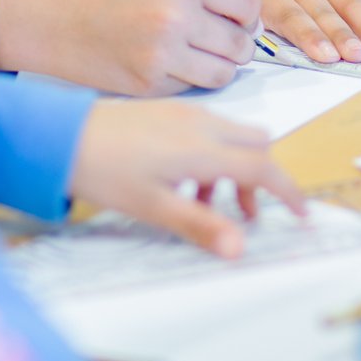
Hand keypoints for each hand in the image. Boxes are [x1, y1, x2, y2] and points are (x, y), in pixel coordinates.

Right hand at [0, 0, 260, 96]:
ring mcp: (162, 56)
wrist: (35, 12)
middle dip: (234, 45)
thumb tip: (241, 20)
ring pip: (222, 74)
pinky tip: (161, 65)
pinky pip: (190, 89)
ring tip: (192, 56)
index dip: (245, 15)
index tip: (235, 19)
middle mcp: (177, 18)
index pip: (249, 5)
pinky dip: (184, 81)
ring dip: (215, 68)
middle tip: (215, 42)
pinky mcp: (147, 86)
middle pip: (241, 45)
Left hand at [69, 100, 306, 257]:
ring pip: (234, 137)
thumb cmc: (106, 172)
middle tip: (245, 212)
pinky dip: (214, 154)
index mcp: (205, 149)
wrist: (60, 135)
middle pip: (257, 146)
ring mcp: (187, 113)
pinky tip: (182, 178)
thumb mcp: (153, 207)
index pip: (264, 168)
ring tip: (206, 201)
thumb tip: (240, 250)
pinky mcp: (170, 110)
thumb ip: (201, 226)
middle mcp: (204, 125)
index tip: (300, 213)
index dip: (287, 191)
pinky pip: (211, 130)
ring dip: (235, 168)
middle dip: (262, 179)